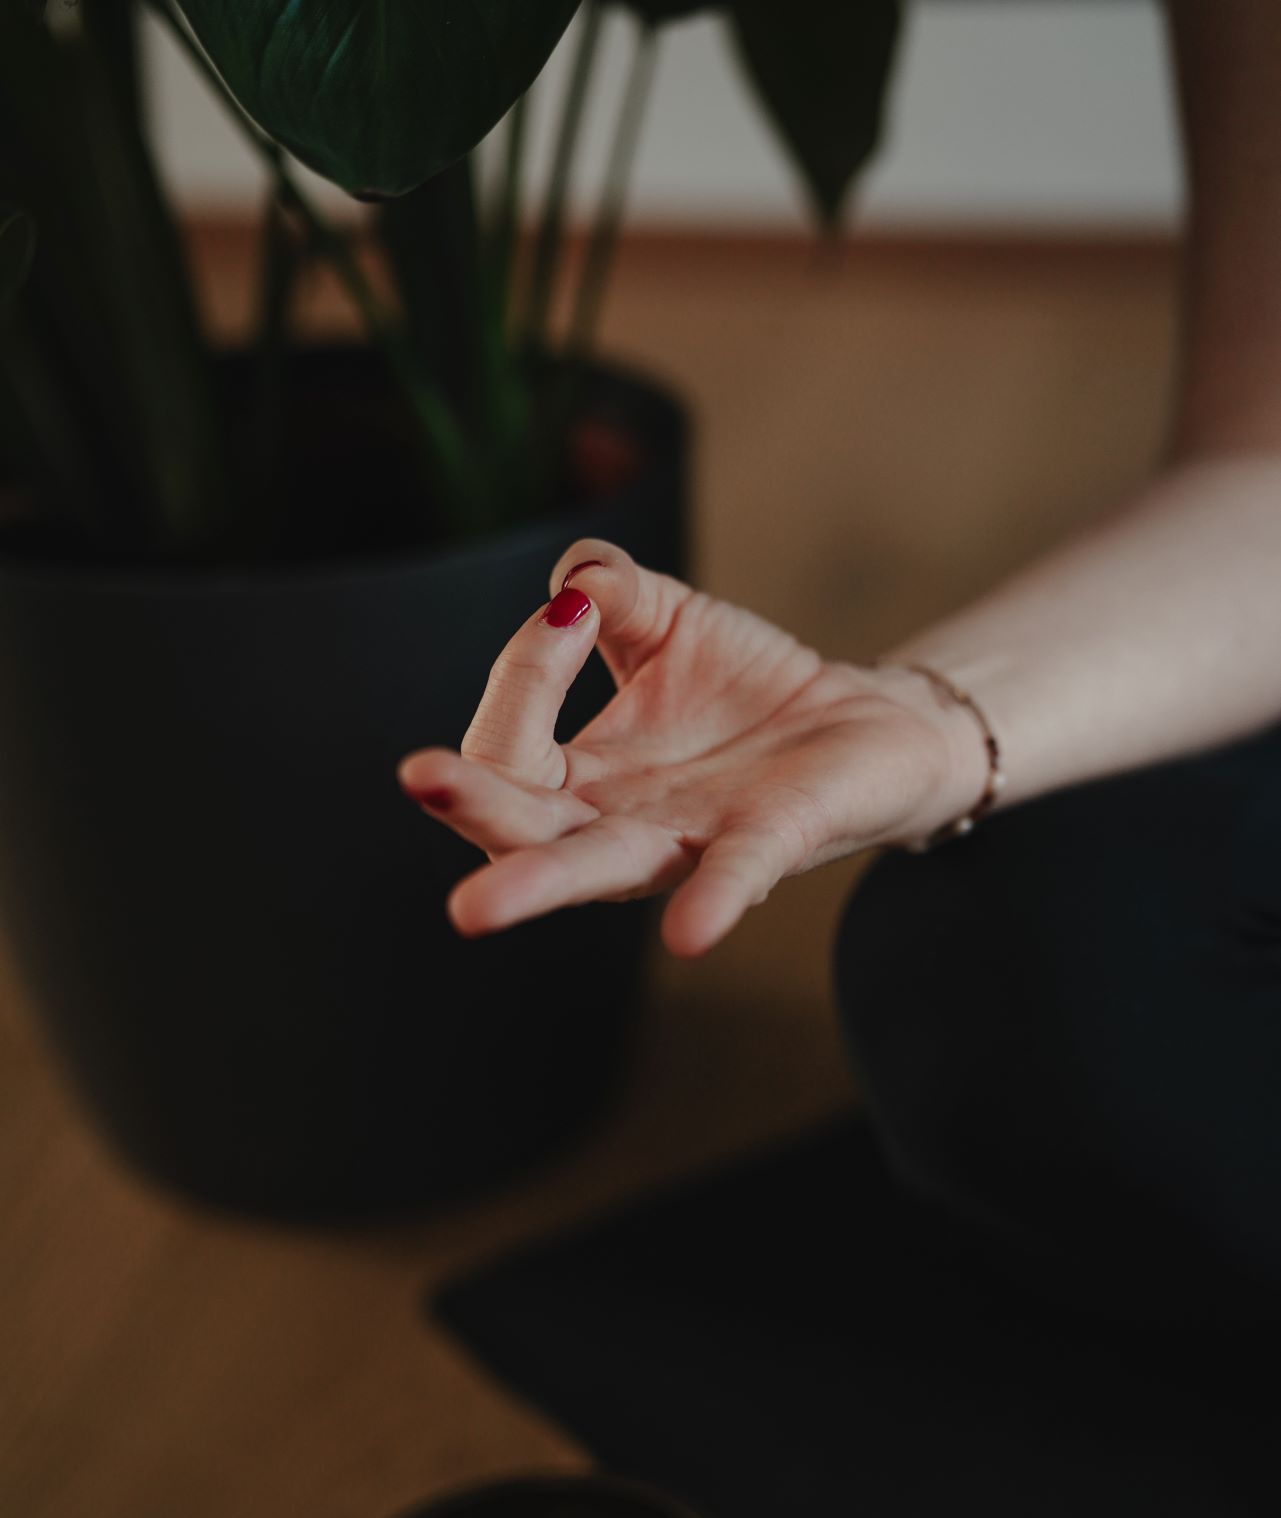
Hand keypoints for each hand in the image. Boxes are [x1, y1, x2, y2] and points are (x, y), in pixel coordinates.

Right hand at [398, 541, 986, 955]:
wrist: (863, 718)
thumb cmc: (747, 685)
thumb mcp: (666, 618)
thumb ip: (610, 589)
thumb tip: (573, 582)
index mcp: (582, 778)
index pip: (508, 742)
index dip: (525, 668)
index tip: (572, 610)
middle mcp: (618, 824)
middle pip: (521, 828)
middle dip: (471, 803)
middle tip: (420, 778)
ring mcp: (688, 842)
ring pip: (598, 869)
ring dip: (538, 884)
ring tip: (476, 909)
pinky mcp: (771, 843)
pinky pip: (733, 879)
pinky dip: (713, 904)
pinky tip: (690, 934)